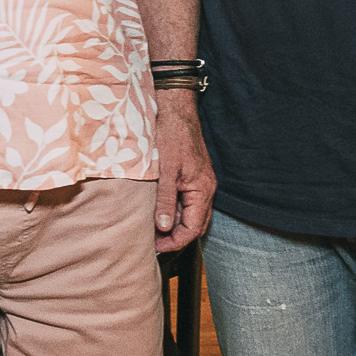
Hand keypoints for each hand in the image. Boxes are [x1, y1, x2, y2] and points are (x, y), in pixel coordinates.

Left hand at [152, 90, 215, 251]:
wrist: (174, 108)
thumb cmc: (171, 134)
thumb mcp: (164, 170)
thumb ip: (164, 200)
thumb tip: (163, 228)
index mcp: (202, 189)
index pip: (193, 228)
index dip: (175, 242)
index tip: (156, 247)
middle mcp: (205, 188)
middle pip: (194, 224)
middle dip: (175, 236)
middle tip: (152, 241)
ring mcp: (199, 181)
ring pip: (189, 212)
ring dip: (172, 223)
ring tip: (150, 228)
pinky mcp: (191, 175)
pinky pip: (185, 199)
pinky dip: (172, 208)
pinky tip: (155, 209)